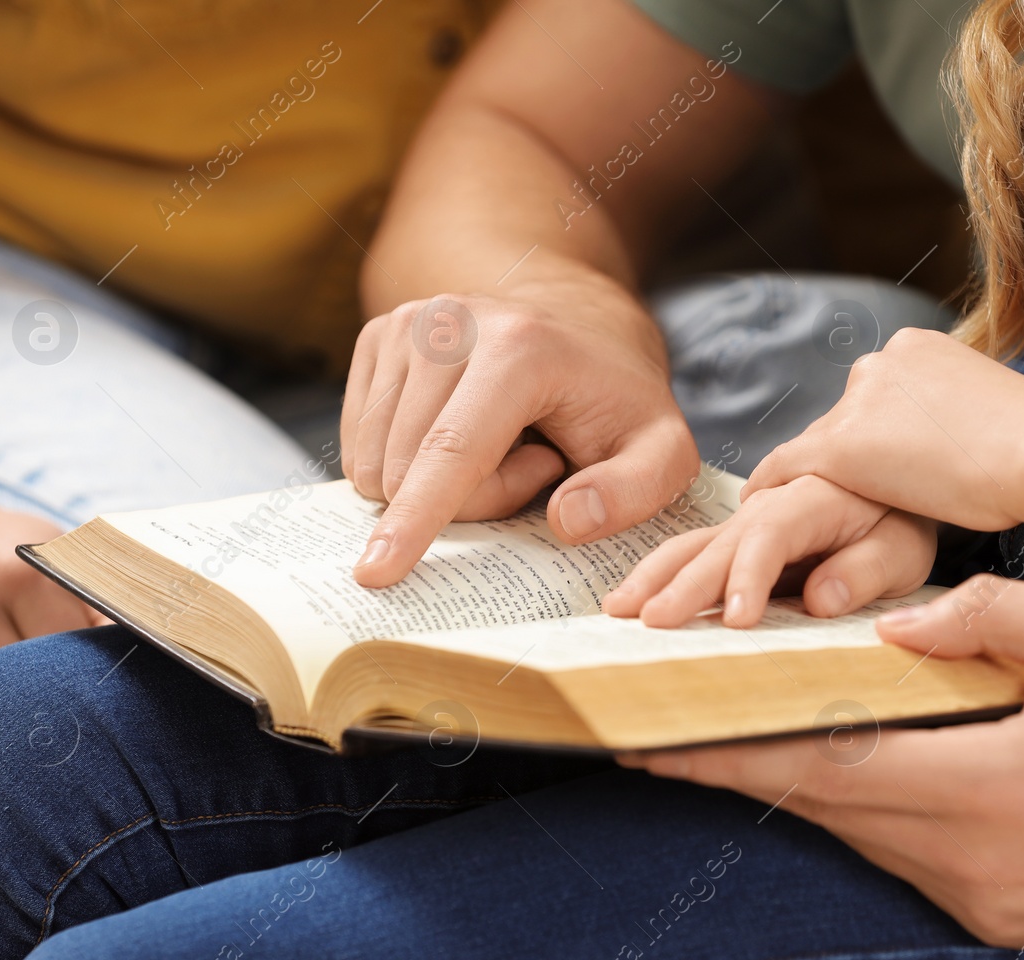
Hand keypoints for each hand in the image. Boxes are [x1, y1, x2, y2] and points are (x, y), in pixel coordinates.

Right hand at [0, 485, 99, 757]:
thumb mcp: (43, 551)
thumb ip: (92, 599)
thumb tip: (152, 653)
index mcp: (13, 570)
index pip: (64, 655)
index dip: (87, 691)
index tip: (108, 721)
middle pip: (12, 690)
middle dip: (42, 724)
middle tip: (72, 760)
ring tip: (23, 769)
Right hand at [341, 280, 699, 586]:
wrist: (583, 331)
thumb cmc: (618, 402)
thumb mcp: (663, 451)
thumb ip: (635, 491)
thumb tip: (568, 519)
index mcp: (519, 348)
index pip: (452, 451)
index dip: (415, 518)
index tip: (375, 573)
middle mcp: (451, 322)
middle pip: (411, 467)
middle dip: (469, 502)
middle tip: (537, 467)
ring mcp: (407, 323)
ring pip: (377, 461)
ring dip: (437, 484)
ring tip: (506, 445)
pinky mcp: (378, 335)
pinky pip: (360, 443)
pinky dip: (409, 459)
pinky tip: (466, 430)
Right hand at [602, 475, 935, 627]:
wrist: (895, 476)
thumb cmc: (902, 516)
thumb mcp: (904, 546)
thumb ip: (866, 569)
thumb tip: (819, 599)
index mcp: (814, 495)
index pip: (773, 534)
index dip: (751, 574)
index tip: (739, 617)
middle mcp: (770, 502)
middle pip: (718, 542)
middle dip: (682, 583)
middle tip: (651, 622)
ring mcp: (747, 516)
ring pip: (692, 543)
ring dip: (653, 576)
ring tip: (617, 610)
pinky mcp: (736, 534)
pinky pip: (693, 551)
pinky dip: (658, 574)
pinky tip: (627, 600)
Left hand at [621, 577, 1023, 950]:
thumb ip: (986, 622)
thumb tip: (898, 626)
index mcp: (983, 794)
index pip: (814, 769)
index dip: (718, 751)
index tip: (640, 737)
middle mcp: (971, 867)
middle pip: (825, 807)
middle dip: (744, 763)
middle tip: (670, 725)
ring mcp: (992, 904)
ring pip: (868, 833)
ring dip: (812, 784)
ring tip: (751, 734)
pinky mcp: (1016, 917)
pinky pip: (916, 856)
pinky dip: (875, 807)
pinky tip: (865, 767)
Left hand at [744, 328, 1023, 604]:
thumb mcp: (992, 419)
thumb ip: (957, 421)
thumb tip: (957, 444)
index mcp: (920, 349)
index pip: (877, 397)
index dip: (874, 437)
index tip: (877, 467)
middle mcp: (881, 364)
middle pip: (844, 417)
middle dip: (843, 455)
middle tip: (840, 498)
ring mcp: (858, 403)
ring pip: (816, 444)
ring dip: (811, 478)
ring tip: (793, 510)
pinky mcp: (840, 446)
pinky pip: (785, 468)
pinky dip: (771, 489)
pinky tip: (758, 512)